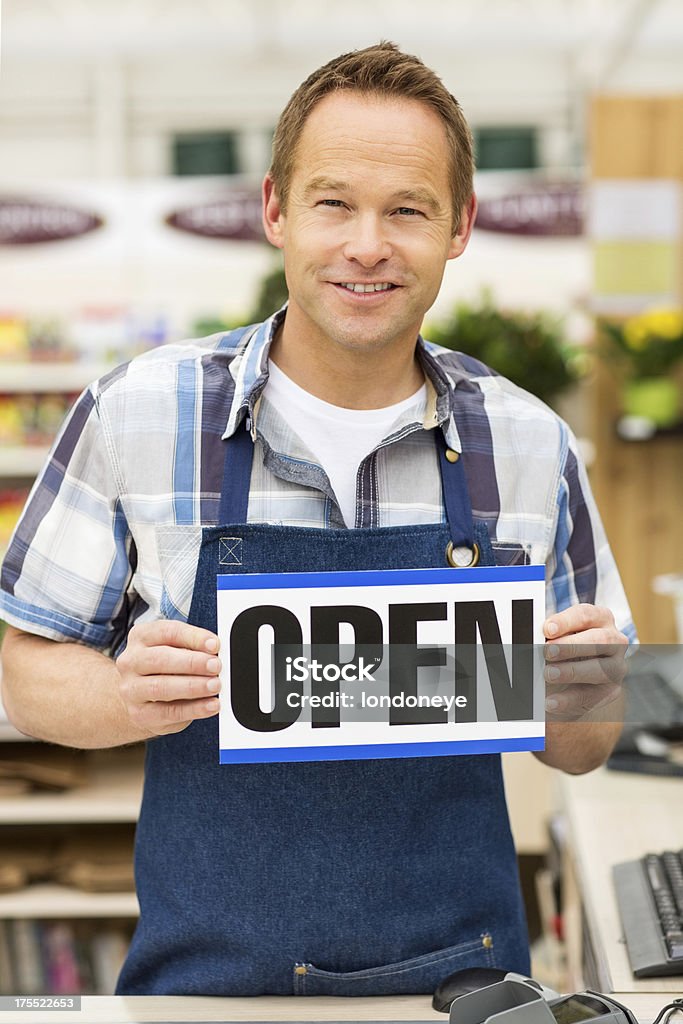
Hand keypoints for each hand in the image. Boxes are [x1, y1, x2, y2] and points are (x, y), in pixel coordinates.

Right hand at [115, 620, 220, 736]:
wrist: (138, 699)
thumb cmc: (162, 669)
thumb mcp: (175, 650)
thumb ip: (193, 648)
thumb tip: (216, 653)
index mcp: (141, 637)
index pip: (167, 632)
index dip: (193, 637)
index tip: (214, 645)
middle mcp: (131, 662)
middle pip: (161, 659)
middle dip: (192, 663)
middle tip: (216, 666)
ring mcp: (132, 689)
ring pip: (162, 687)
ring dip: (193, 686)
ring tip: (215, 686)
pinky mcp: (139, 714)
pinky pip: (169, 712)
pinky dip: (194, 709)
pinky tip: (211, 705)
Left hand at [542, 604, 627, 721]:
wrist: (569, 681)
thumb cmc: (563, 649)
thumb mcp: (557, 638)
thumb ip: (550, 636)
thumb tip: (531, 637)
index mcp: (601, 619)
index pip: (587, 615)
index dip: (566, 621)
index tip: (547, 629)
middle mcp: (615, 641)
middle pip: (600, 640)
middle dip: (572, 646)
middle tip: (548, 651)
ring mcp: (617, 666)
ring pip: (601, 669)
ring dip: (572, 672)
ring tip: (549, 674)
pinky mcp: (612, 690)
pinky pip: (593, 697)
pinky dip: (569, 700)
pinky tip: (550, 702)